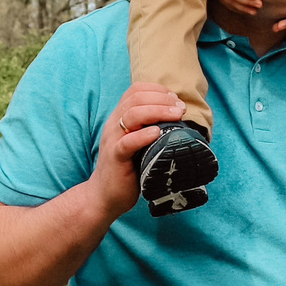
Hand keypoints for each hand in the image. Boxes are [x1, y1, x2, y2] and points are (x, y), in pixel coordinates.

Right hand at [91, 84, 188, 218]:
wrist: (104, 195)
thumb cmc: (127, 168)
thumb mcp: (138, 143)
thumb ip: (149, 128)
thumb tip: (178, 119)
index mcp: (119, 118)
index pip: (135, 91)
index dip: (157, 90)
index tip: (175, 99)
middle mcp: (114, 125)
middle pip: (135, 99)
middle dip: (162, 99)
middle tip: (181, 108)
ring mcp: (113, 140)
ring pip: (131, 116)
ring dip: (157, 111)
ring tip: (176, 115)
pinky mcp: (115, 158)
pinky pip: (127, 143)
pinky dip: (143, 135)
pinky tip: (157, 133)